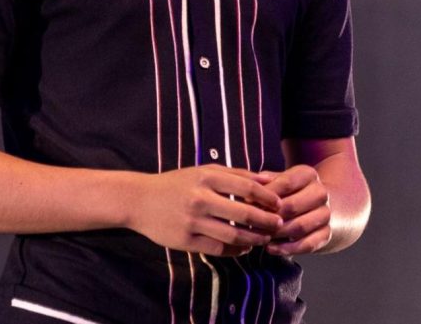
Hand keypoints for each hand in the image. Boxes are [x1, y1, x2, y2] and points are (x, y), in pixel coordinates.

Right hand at [127, 165, 282, 256]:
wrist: (140, 200)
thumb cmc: (178, 183)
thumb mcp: (206, 171)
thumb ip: (238, 174)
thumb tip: (271, 178)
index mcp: (207, 177)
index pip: (248, 188)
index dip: (268, 198)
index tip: (280, 204)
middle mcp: (200, 199)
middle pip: (244, 213)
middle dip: (266, 221)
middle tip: (279, 224)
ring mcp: (192, 221)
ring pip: (233, 234)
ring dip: (254, 239)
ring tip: (265, 238)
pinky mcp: (185, 241)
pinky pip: (217, 248)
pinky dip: (236, 249)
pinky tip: (245, 247)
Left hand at [259, 165, 331, 255]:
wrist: (315, 206)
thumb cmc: (289, 192)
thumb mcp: (280, 180)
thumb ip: (267, 181)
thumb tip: (254, 183)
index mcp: (308, 175)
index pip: (287, 183)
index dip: (266, 194)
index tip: (248, 202)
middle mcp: (320, 193)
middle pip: (293, 206)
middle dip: (270, 217)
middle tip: (251, 224)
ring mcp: (325, 214)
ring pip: (300, 227)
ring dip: (277, 234)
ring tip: (259, 237)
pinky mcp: (326, 234)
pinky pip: (308, 244)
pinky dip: (287, 249)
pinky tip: (270, 248)